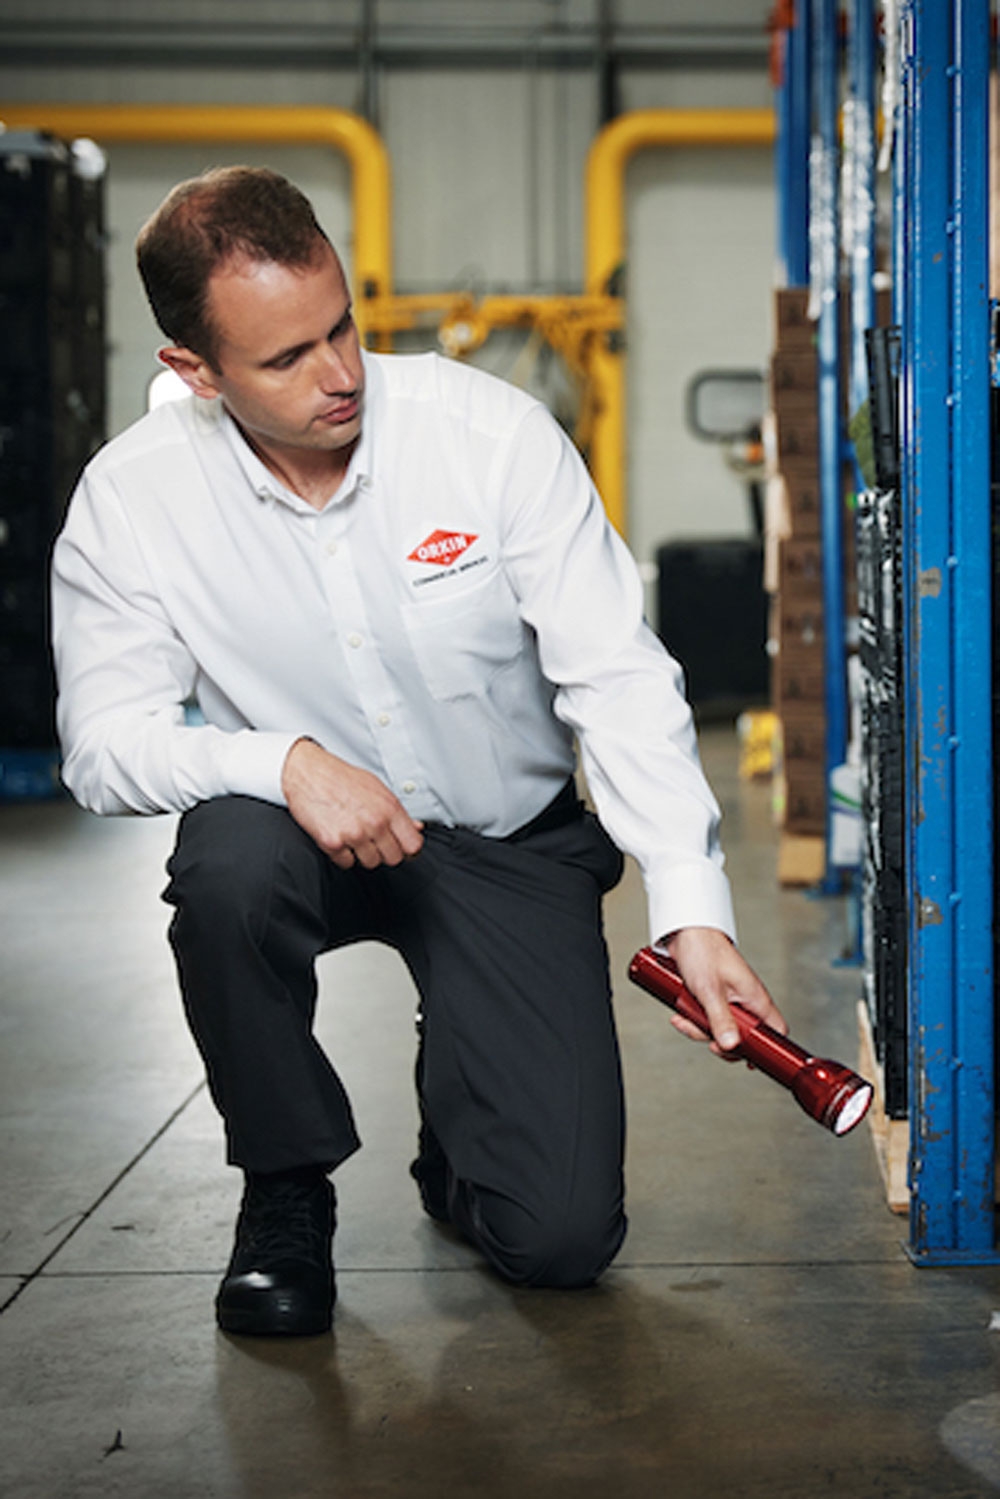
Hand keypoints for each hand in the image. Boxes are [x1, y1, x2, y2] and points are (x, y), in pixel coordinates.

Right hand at [281, 738, 423, 869]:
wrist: (307, 773)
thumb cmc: (341, 778)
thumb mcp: (376, 788)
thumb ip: (398, 811)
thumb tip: (416, 827)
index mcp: (389, 808)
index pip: (413, 845)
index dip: (408, 850)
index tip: (402, 848)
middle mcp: (375, 823)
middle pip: (394, 858)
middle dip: (384, 852)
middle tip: (373, 840)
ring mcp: (354, 834)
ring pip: (371, 863)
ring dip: (363, 853)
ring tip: (353, 835)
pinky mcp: (333, 843)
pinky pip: (346, 863)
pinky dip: (342, 855)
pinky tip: (339, 837)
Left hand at [661, 927, 786, 1055]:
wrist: (684, 932)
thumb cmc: (703, 951)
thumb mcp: (709, 990)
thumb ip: (720, 1020)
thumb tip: (731, 1045)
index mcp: (755, 998)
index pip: (776, 1031)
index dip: (766, 1049)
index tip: (745, 1058)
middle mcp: (747, 1001)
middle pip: (744, 1037)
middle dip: (722, 1042)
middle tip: (708, 1040)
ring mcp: (731, 1000)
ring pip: (722, 1029)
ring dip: (701, 1029)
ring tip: (686, 1018)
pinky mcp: (715, 998)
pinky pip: (708, 1019)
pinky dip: (694, 1019)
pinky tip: (681, 1014)